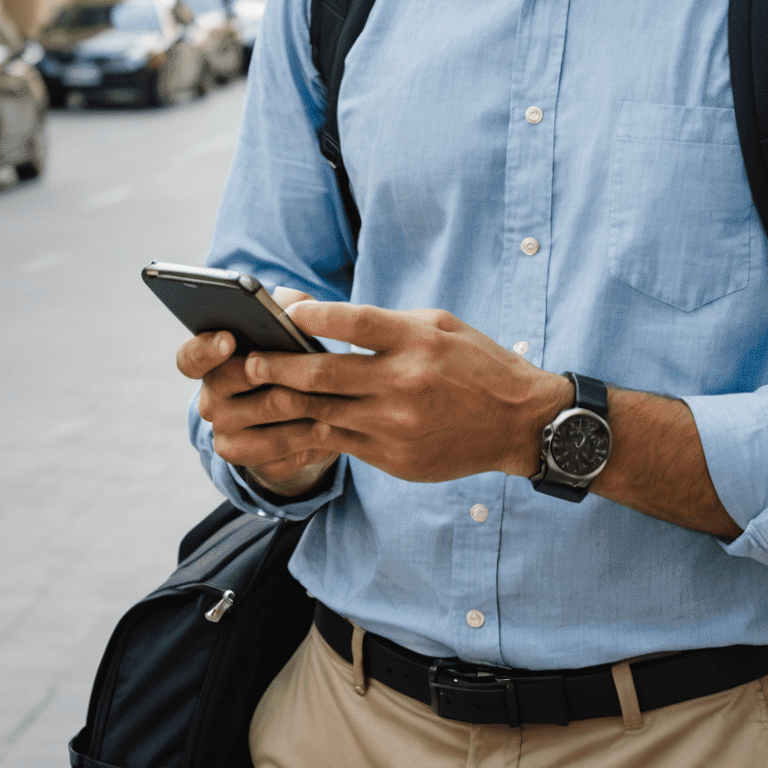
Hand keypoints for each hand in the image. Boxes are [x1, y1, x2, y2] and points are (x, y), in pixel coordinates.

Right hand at [176, 287, 338, 498]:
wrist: (299, 418)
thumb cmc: (290, 360)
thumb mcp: (288, 331)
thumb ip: (286, 306)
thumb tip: (286, 301)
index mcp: (209, 364)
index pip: (190, 358)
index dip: (206, 348)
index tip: (229, 339)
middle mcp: (210, 400)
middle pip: (231, 383)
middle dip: (271, 371)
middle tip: (303, 366)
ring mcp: (225, 434)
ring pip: (264, 414)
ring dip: (300, 404)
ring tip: (331, 398)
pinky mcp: (248, 462)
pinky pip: (279, 451)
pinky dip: (307, 438)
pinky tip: (329, 428)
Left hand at [240, 301, 574, 484]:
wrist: (518, 422)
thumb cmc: (475, 363)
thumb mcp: (438, 325)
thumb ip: (384, 322)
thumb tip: (325, 314)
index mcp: (417, 341)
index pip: (357, 322)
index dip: (316, 315)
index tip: (285, 310)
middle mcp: (404, 383)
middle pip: (325, 373)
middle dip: (278, 366)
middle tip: (249, 360)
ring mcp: (396, 425)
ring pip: (322, 412)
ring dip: (281, 402)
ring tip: (253, 392)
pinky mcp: (392, 458)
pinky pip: (337, 443)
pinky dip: (306, 431)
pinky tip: (283, 424)